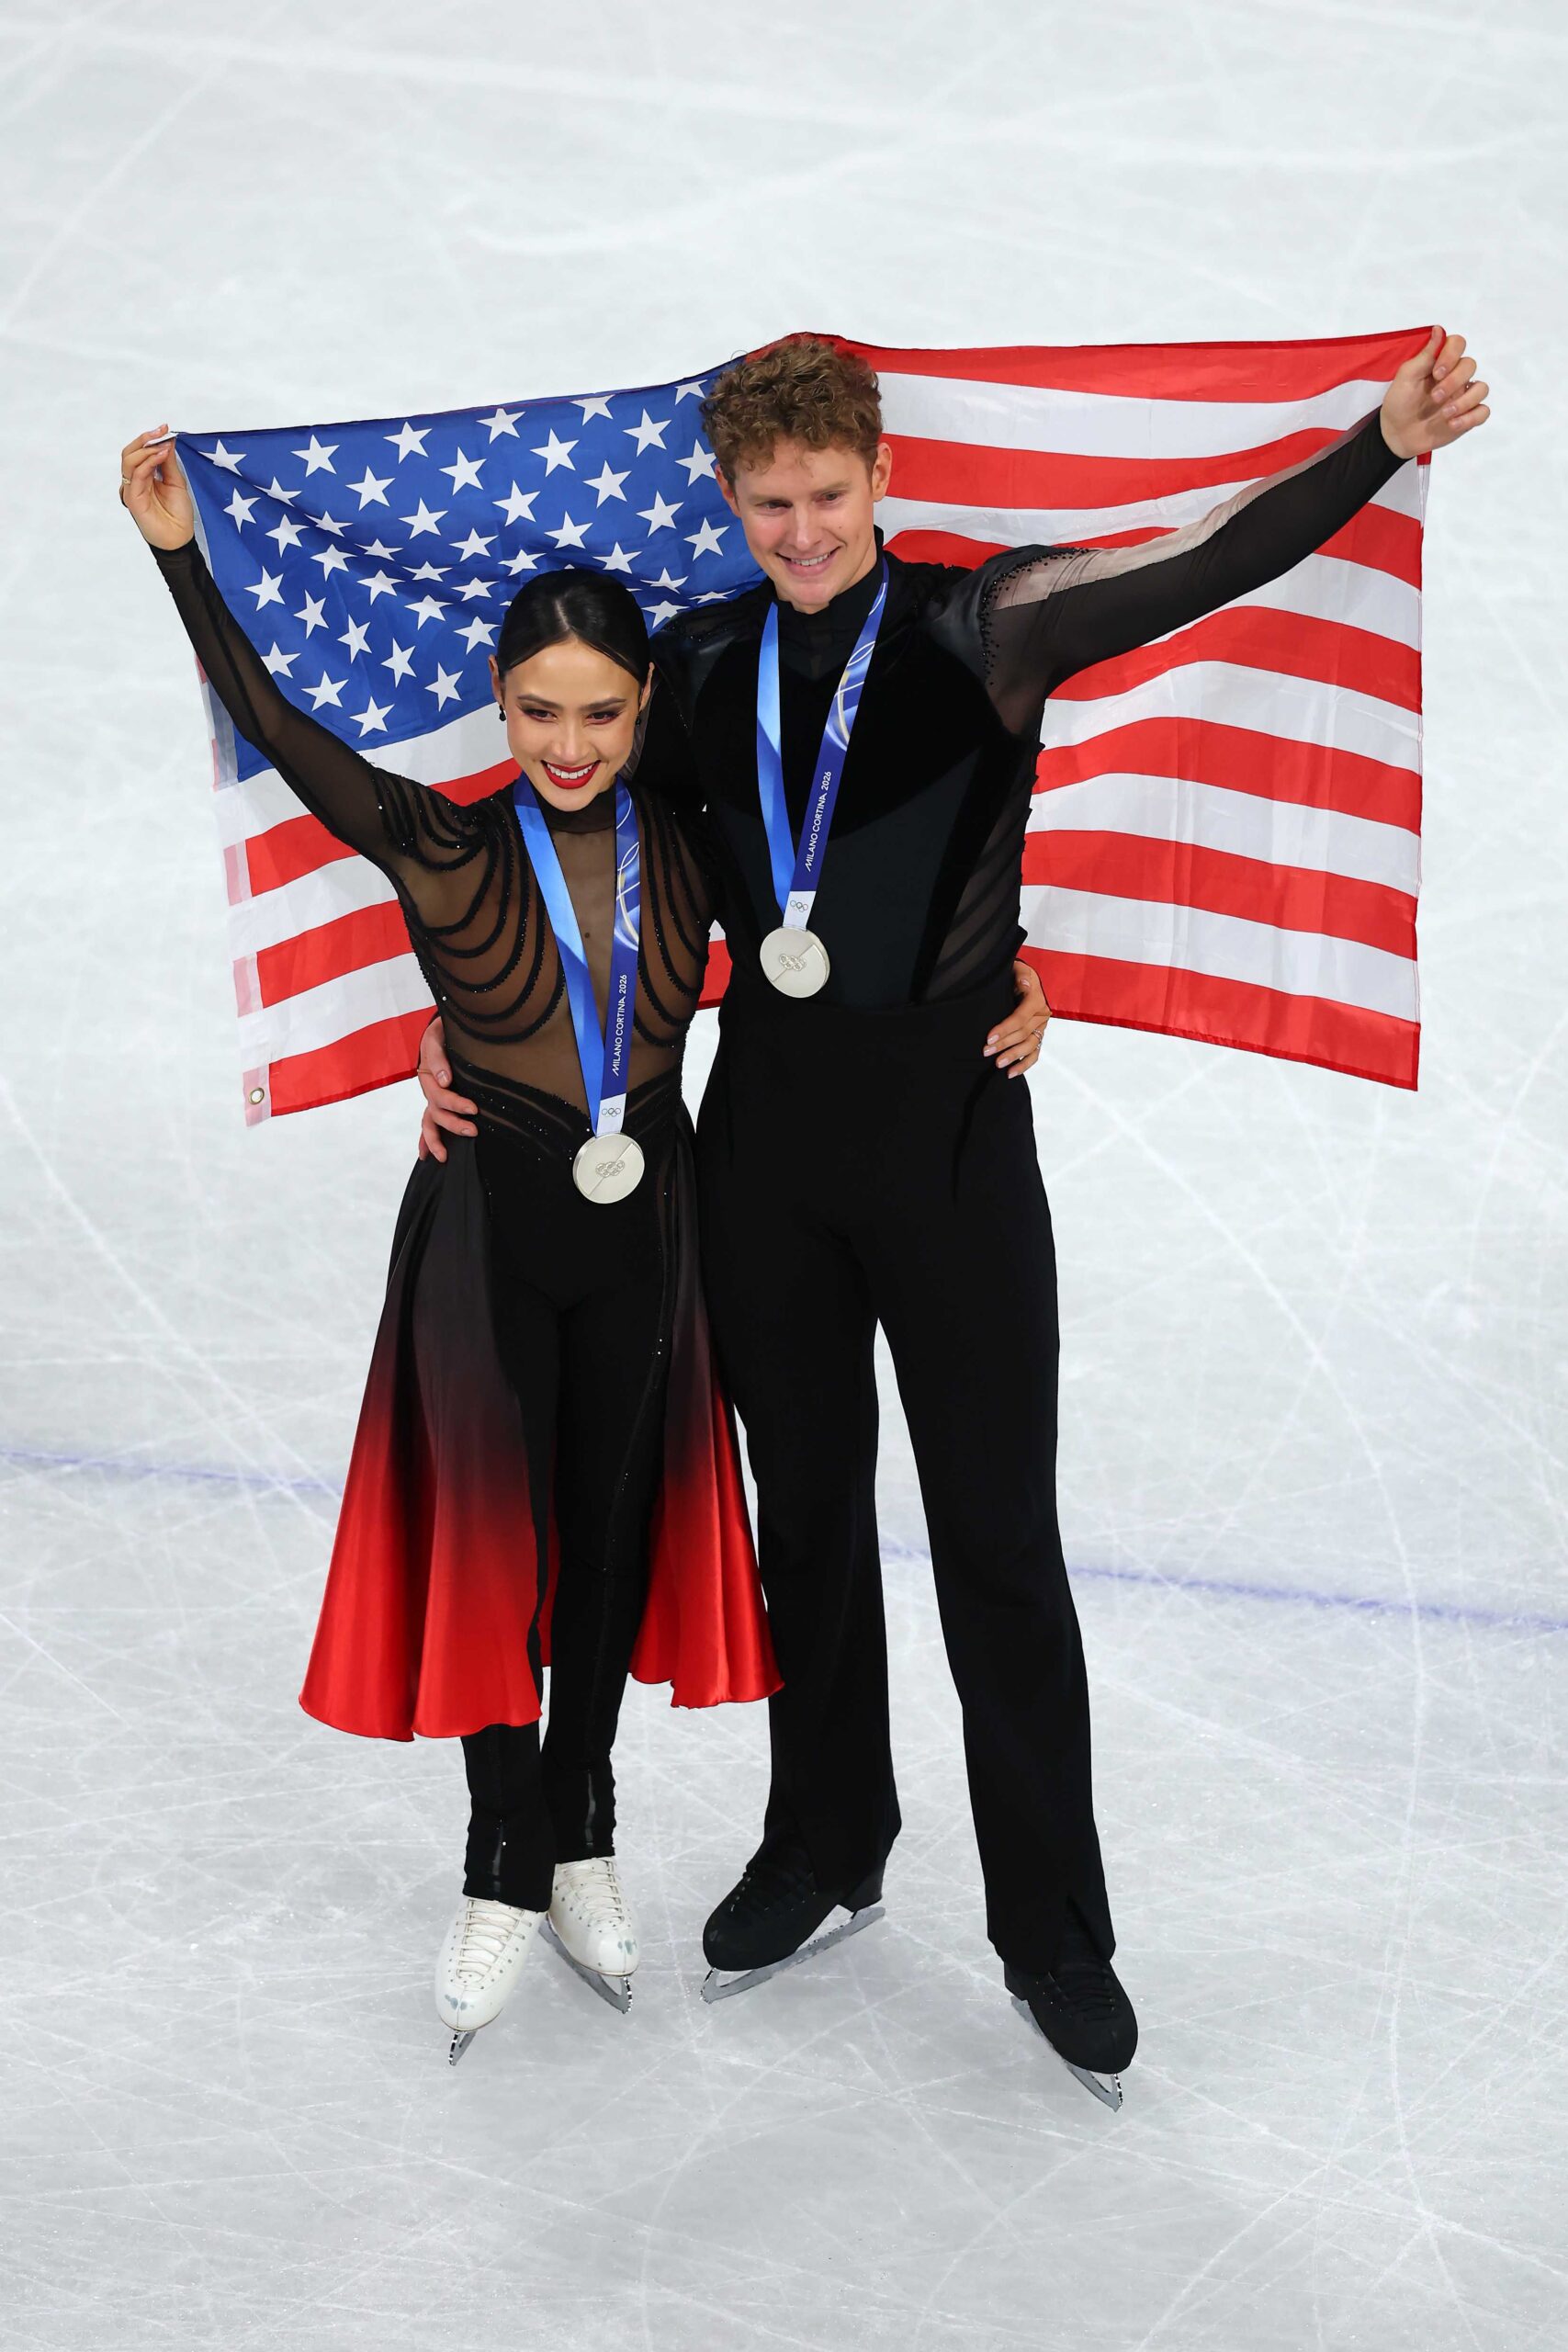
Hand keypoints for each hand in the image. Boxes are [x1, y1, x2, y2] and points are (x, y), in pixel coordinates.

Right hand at [120, 427, 194, 548]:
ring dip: (147, 449)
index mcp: (143, 476)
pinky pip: (136, 475)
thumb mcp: (176, 481)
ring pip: (129, 461)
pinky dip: (148, 463)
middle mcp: (134, 482)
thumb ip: (168, 462)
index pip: (139, 452)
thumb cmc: (178, 513)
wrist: (180, 538)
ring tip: (164, 447)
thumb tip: (167, 440)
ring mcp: (131, 490)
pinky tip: (161, 456)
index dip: (150, 439)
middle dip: (145, 439)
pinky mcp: (132, 499)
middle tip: (162, 431)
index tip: (165, 428)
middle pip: (129, 453)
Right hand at [416, 1017, 476, 1161]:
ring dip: (436, 1139)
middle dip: (453, 1123)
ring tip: (445, 1156)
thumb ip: (438, 1056)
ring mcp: (432, 1096)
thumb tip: (444, 1080)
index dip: (455, 1102)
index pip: (440, 1093)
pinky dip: (425, 1141)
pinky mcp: (436, 1102)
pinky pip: (427, 1124)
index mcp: (429, 1073)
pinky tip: (426, 1156)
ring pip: (430, 1121)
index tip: (472, 1108)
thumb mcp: (438, 1036)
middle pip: (436, 1111)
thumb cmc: (444, 1032)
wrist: (444, 1028)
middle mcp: (429, 1088)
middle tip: (473, 1129)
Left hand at [984, 959, 1051, 1077]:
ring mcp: (1041, 1028)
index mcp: (1036, 1000)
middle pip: (1023, 1034)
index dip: (1005, 1028)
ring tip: (997, 1063)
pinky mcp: (1038, 1037)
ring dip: (1013, 1056)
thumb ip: (1020, 974)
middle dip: (1003, 1044)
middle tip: (986, 1051)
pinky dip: (1024, 1064)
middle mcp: (1042, 1015)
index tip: (989, 1037)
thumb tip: (1024, 983)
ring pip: (1029, 1046)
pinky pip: (1034, 1054)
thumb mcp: (1019, 969)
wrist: (1022, 980)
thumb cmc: (1017, 975)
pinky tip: (1011, 1073)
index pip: (1020, 1017)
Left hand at [1379, 329, 1490, 459]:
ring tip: (1444, 414)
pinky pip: (1483, 412)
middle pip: (1470, 365)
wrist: (1396, 434)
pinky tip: (1452, 424)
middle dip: (1454, 381)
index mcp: (1440, 363)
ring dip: (1464, 401)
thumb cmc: (1400, 402)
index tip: (1436, 373)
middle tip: (1435, 397)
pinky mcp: (1467, 417)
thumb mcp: (1406, 377)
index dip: (1451, 355)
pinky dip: (1471, 418)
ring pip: (1482, 388)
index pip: (1458, 344)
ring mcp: (1463, 396)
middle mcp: (1455, 376)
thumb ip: (1425, 355)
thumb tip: (1438, 329)